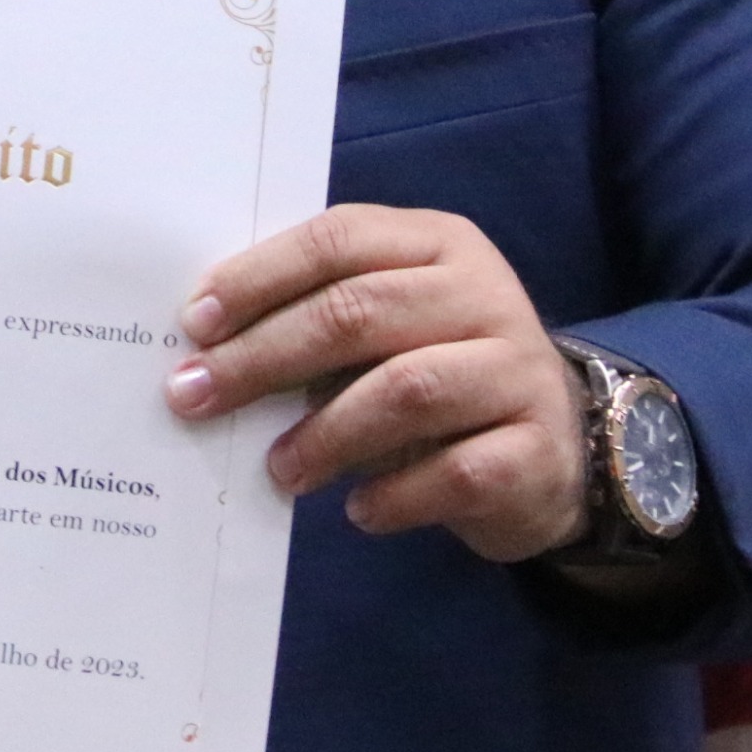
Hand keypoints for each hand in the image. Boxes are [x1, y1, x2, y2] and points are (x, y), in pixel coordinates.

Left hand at [161, 204, 586, 562]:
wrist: (558, 448)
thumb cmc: (440, 372)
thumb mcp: (388, 328)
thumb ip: (317, 320)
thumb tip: (207, 354)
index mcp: (437, 244)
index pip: (337, 240)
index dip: (259, 278)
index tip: (193, 324)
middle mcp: (485, 294)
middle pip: (359, 311)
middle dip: (264, 356)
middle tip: (194, 396)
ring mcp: (518, 371)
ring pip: (406, 389)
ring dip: (324, 434)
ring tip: (279, 469)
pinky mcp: (535, 451)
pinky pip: (453, 473)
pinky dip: (393, 496)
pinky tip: (357, 511)